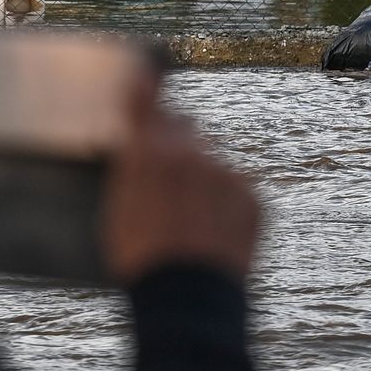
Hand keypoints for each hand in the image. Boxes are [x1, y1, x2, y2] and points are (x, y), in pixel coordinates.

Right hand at [101, 87, 259, 284]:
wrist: (188, 299)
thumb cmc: (140, 260)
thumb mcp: (117, 210)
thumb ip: (129, 166)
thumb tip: (136, 144)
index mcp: (148, 152)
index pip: (148, 97)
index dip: (148, 83)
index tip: (148, 70)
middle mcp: (191, 152)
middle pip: (185, 128)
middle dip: (176, 142)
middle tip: (167, 176)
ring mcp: (226, 173)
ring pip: (213, 161)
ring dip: (204, 178)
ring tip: (191, 222)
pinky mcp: (254, 197)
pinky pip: (237, 188)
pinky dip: (226, 203)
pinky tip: (212, 234)